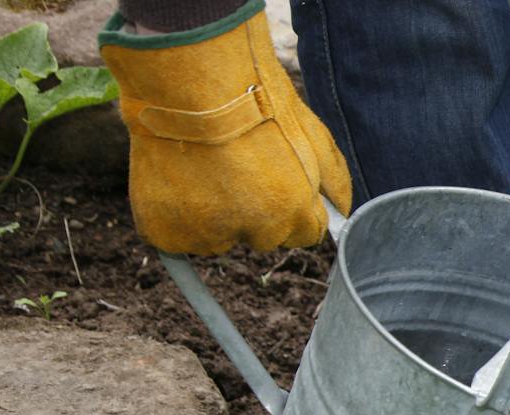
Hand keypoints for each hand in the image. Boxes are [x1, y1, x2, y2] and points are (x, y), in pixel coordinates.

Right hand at [100, 6, 351, 254]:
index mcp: (294, 210)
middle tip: (230, 164)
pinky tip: (173, 179)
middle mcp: (257, 231)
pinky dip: (172, 218)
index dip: (290, 205)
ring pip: (218, 237)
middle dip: (253, 210)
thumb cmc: (252, 97)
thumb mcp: (312, 133)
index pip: (306, 234)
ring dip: (210, 215)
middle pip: (263, 236)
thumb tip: (343, 212)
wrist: (187, 79)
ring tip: (198, 166)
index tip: (271, 180)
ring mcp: (209, 234)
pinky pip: (176, 239)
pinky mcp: (166, 232)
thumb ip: (334, 180)